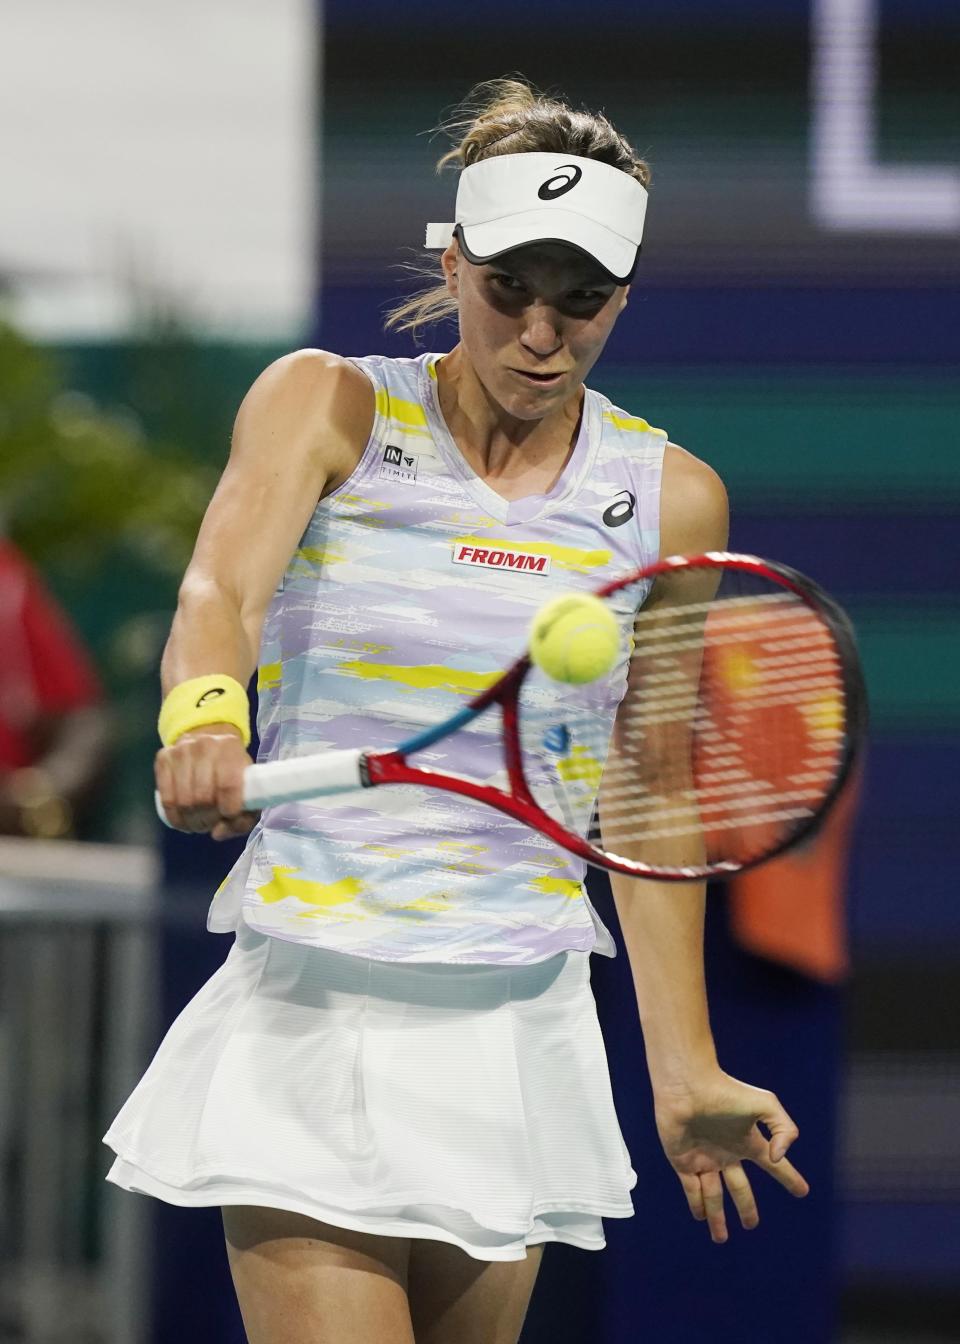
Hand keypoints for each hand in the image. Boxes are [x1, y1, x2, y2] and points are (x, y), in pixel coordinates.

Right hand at [155, 726, 258, 840]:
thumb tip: (217, 833)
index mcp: (231, 746)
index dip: (229, 810)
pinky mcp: (163, 759)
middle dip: (208, 818)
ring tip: (199, 822)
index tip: (229, 816)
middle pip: (203, 797)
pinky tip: (184, 821)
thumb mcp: (248, 789)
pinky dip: (176, 818)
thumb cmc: (232, 771)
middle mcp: (205, 744)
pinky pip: (167, 800)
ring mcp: (181, 750)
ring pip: (184, 801)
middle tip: (211, 822)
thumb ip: (244, 818)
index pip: (228, 785)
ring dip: (192, 821)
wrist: (208, 742)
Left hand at [653, 1067, 809, 1243]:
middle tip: (751, 1226)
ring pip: (714, 1196)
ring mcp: (705, 1159)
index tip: (803, 1192)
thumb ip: (785, 1131)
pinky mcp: (683, 1162)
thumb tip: (778, 1159)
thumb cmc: (727, 1091)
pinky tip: (700, 1216)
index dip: (789, 1179)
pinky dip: (697, 1204)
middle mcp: (727, 1153)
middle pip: (740, 1189)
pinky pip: (692, 1189)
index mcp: (748, 1141)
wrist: (688, 1086)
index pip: (774, 1166)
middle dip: (746, 1208)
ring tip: (721, 1238)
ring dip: (717, 1217)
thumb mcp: (767, 1106)